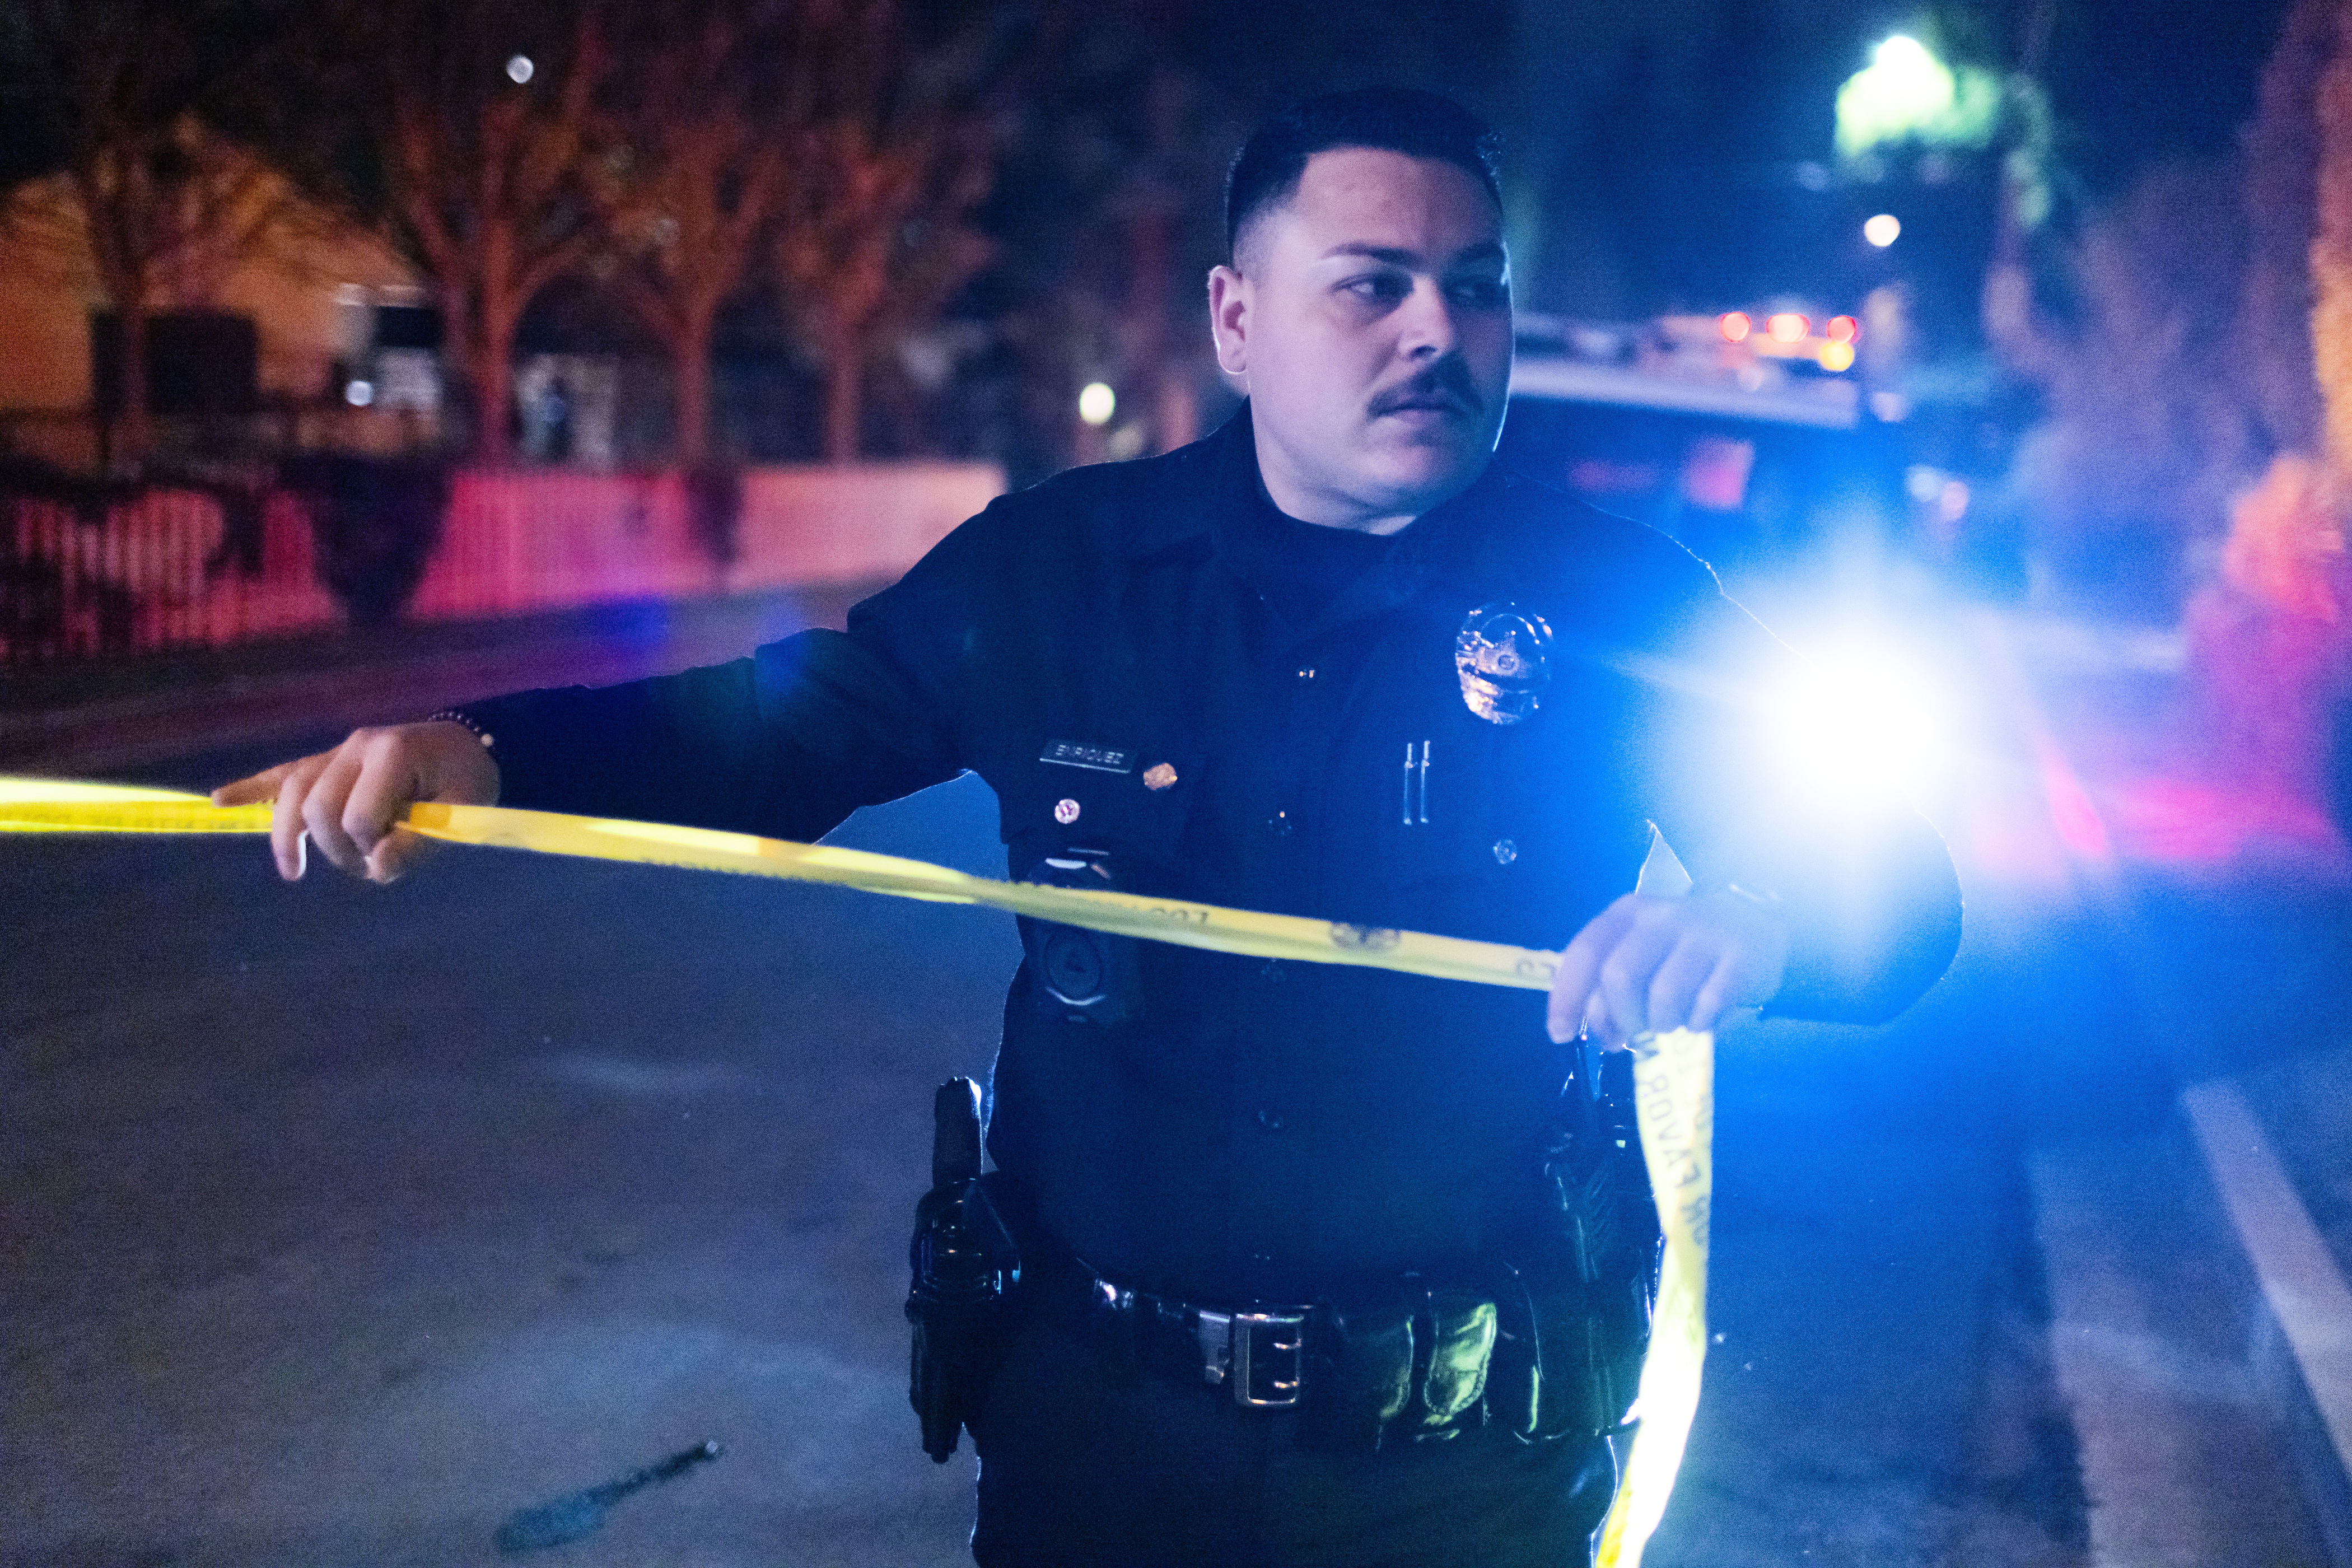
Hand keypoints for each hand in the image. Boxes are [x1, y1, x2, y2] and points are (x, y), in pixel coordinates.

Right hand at [212, 721, 499, 883]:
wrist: (467, 744)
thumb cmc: (468, 779)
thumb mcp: (463, 812)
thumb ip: (422, 843)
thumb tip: (377, 869)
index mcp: (392, 753)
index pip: (357, 815)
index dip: (371, 847)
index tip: (394, 856)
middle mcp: (357, 746)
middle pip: (317, 806)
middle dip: (334, 847)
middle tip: (364, 867)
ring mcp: (338, 751)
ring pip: (292, 793)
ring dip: (291, 836)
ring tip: (294, 871)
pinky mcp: (328, 760)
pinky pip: (284, 773)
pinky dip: (252, 787)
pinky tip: (219, 801)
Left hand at [1546, 890, 1788, 1046]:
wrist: (1755, 923)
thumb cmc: (1681, 948)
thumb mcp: (1639, 949)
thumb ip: (1608, 981)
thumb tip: (1590, 1029)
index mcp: (1627, 914)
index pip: (1584, 952)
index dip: (1567, 997)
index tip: (1561, 1034)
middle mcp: (1661, 918)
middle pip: (1620, 975)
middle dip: (1619, 1018)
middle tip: (1629, 1036)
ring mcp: (1703, 934)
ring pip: (1664, 994)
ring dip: (1661, 1024)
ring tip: (1668, 1024)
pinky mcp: (1740, 956)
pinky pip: (1708, 1004)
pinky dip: (1698, 1023)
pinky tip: (1700, 1019)